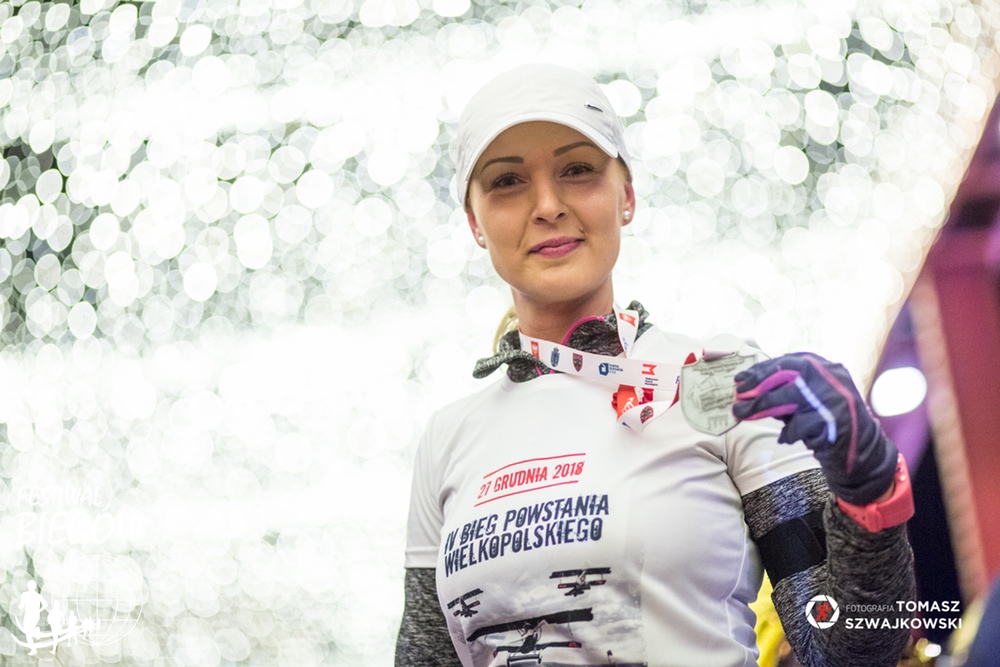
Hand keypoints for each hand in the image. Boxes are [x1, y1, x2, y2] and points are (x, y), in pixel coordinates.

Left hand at [732, 352, 897, 504]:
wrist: (862, 452)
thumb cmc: (828, 423)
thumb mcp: (809, 400)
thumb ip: (786, 391)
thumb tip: (748, 389)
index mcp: (827, 367)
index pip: (789, 361)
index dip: (762, 369)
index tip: (741, 378)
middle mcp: (832, 377)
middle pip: (784, 374)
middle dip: (757, 384)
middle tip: (737, 395)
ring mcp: (833, 397)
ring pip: (785, 398)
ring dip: (759, 407)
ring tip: (742, 414)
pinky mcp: (832, 421)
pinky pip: (797, 425)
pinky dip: (788, 433)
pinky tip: (785, 438)